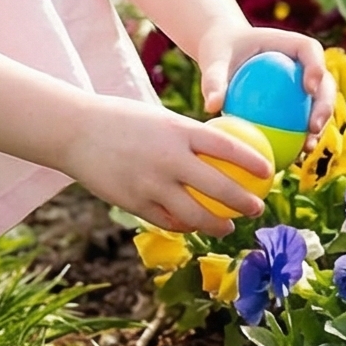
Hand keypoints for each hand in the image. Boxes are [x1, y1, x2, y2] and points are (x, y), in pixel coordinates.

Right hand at [67, 94, 274, 238]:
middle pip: (216, 186)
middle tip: (258, 208)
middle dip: (243, 202)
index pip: (225, 146)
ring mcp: (150, 183)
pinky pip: (167, 220)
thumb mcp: (160, 118)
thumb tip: (221, 149)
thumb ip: (187, 135)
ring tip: (229, 227)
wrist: (77, 131)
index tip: (268, 172)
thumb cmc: (123, 120)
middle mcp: (168, 158)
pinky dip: (184, 225)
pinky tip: (194, 226)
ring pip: (193, 214)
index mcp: (178, 130)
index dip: (251, 160)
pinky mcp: (134, 203)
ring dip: (216, 224)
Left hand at [197, 24, 337, 142]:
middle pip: (325, 82)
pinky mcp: (297, 103)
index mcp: (290, 44)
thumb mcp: (214, 61)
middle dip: (325, 105)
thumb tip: (212, 106)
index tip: (309, 88)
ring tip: (307, 148)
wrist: (224, 55)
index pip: (310, 50)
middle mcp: (303, 64)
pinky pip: (303, 121)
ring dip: (320, 127)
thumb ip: (214, 80)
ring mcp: (303, 85)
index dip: (317, 66)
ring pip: (320, 106)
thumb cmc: (221, 52)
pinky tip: (291, 159)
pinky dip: (300, 138)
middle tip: (313, 127)